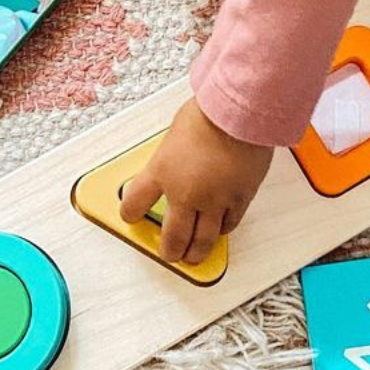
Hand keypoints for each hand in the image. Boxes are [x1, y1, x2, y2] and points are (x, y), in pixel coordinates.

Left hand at [120, 96, 272, 264]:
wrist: (240, 113)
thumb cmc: (210, 112)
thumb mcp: (176, 131)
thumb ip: (173, 153)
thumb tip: (174, 159)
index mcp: (162, 171)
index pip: (135, 202)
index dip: (129, 213)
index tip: (129, 216)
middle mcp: (186, 192)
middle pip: (172, 237)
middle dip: (168, 250)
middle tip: (168, 254)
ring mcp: (214, 200)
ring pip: (203, 240)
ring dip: (196, 252)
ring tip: (193, 257)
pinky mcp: (239, 199)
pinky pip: (229, 224)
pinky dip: (222, 230)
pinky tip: (219, 230)